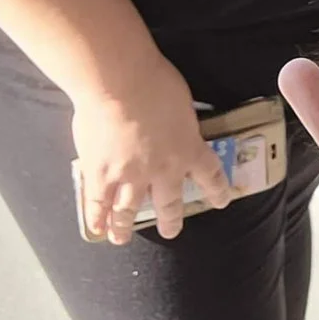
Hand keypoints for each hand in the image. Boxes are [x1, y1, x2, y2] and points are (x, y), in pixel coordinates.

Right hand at [74, 55, 230, 244]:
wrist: (120, 82)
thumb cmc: (155, 81)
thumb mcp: (183, 102)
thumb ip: (181, 122)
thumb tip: (177, 124)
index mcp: (189, 148)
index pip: (210, 174)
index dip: (216, 189)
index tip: (221, 201)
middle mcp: (163, 170)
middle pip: (169, 202)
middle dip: (171, 219)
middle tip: (170, 230)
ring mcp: (130, 176)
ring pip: (128, 210)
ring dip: (125, 226)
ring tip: (121, 238)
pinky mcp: (101, 175)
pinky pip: (98, 204)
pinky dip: (97, 218)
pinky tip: (97, 228)